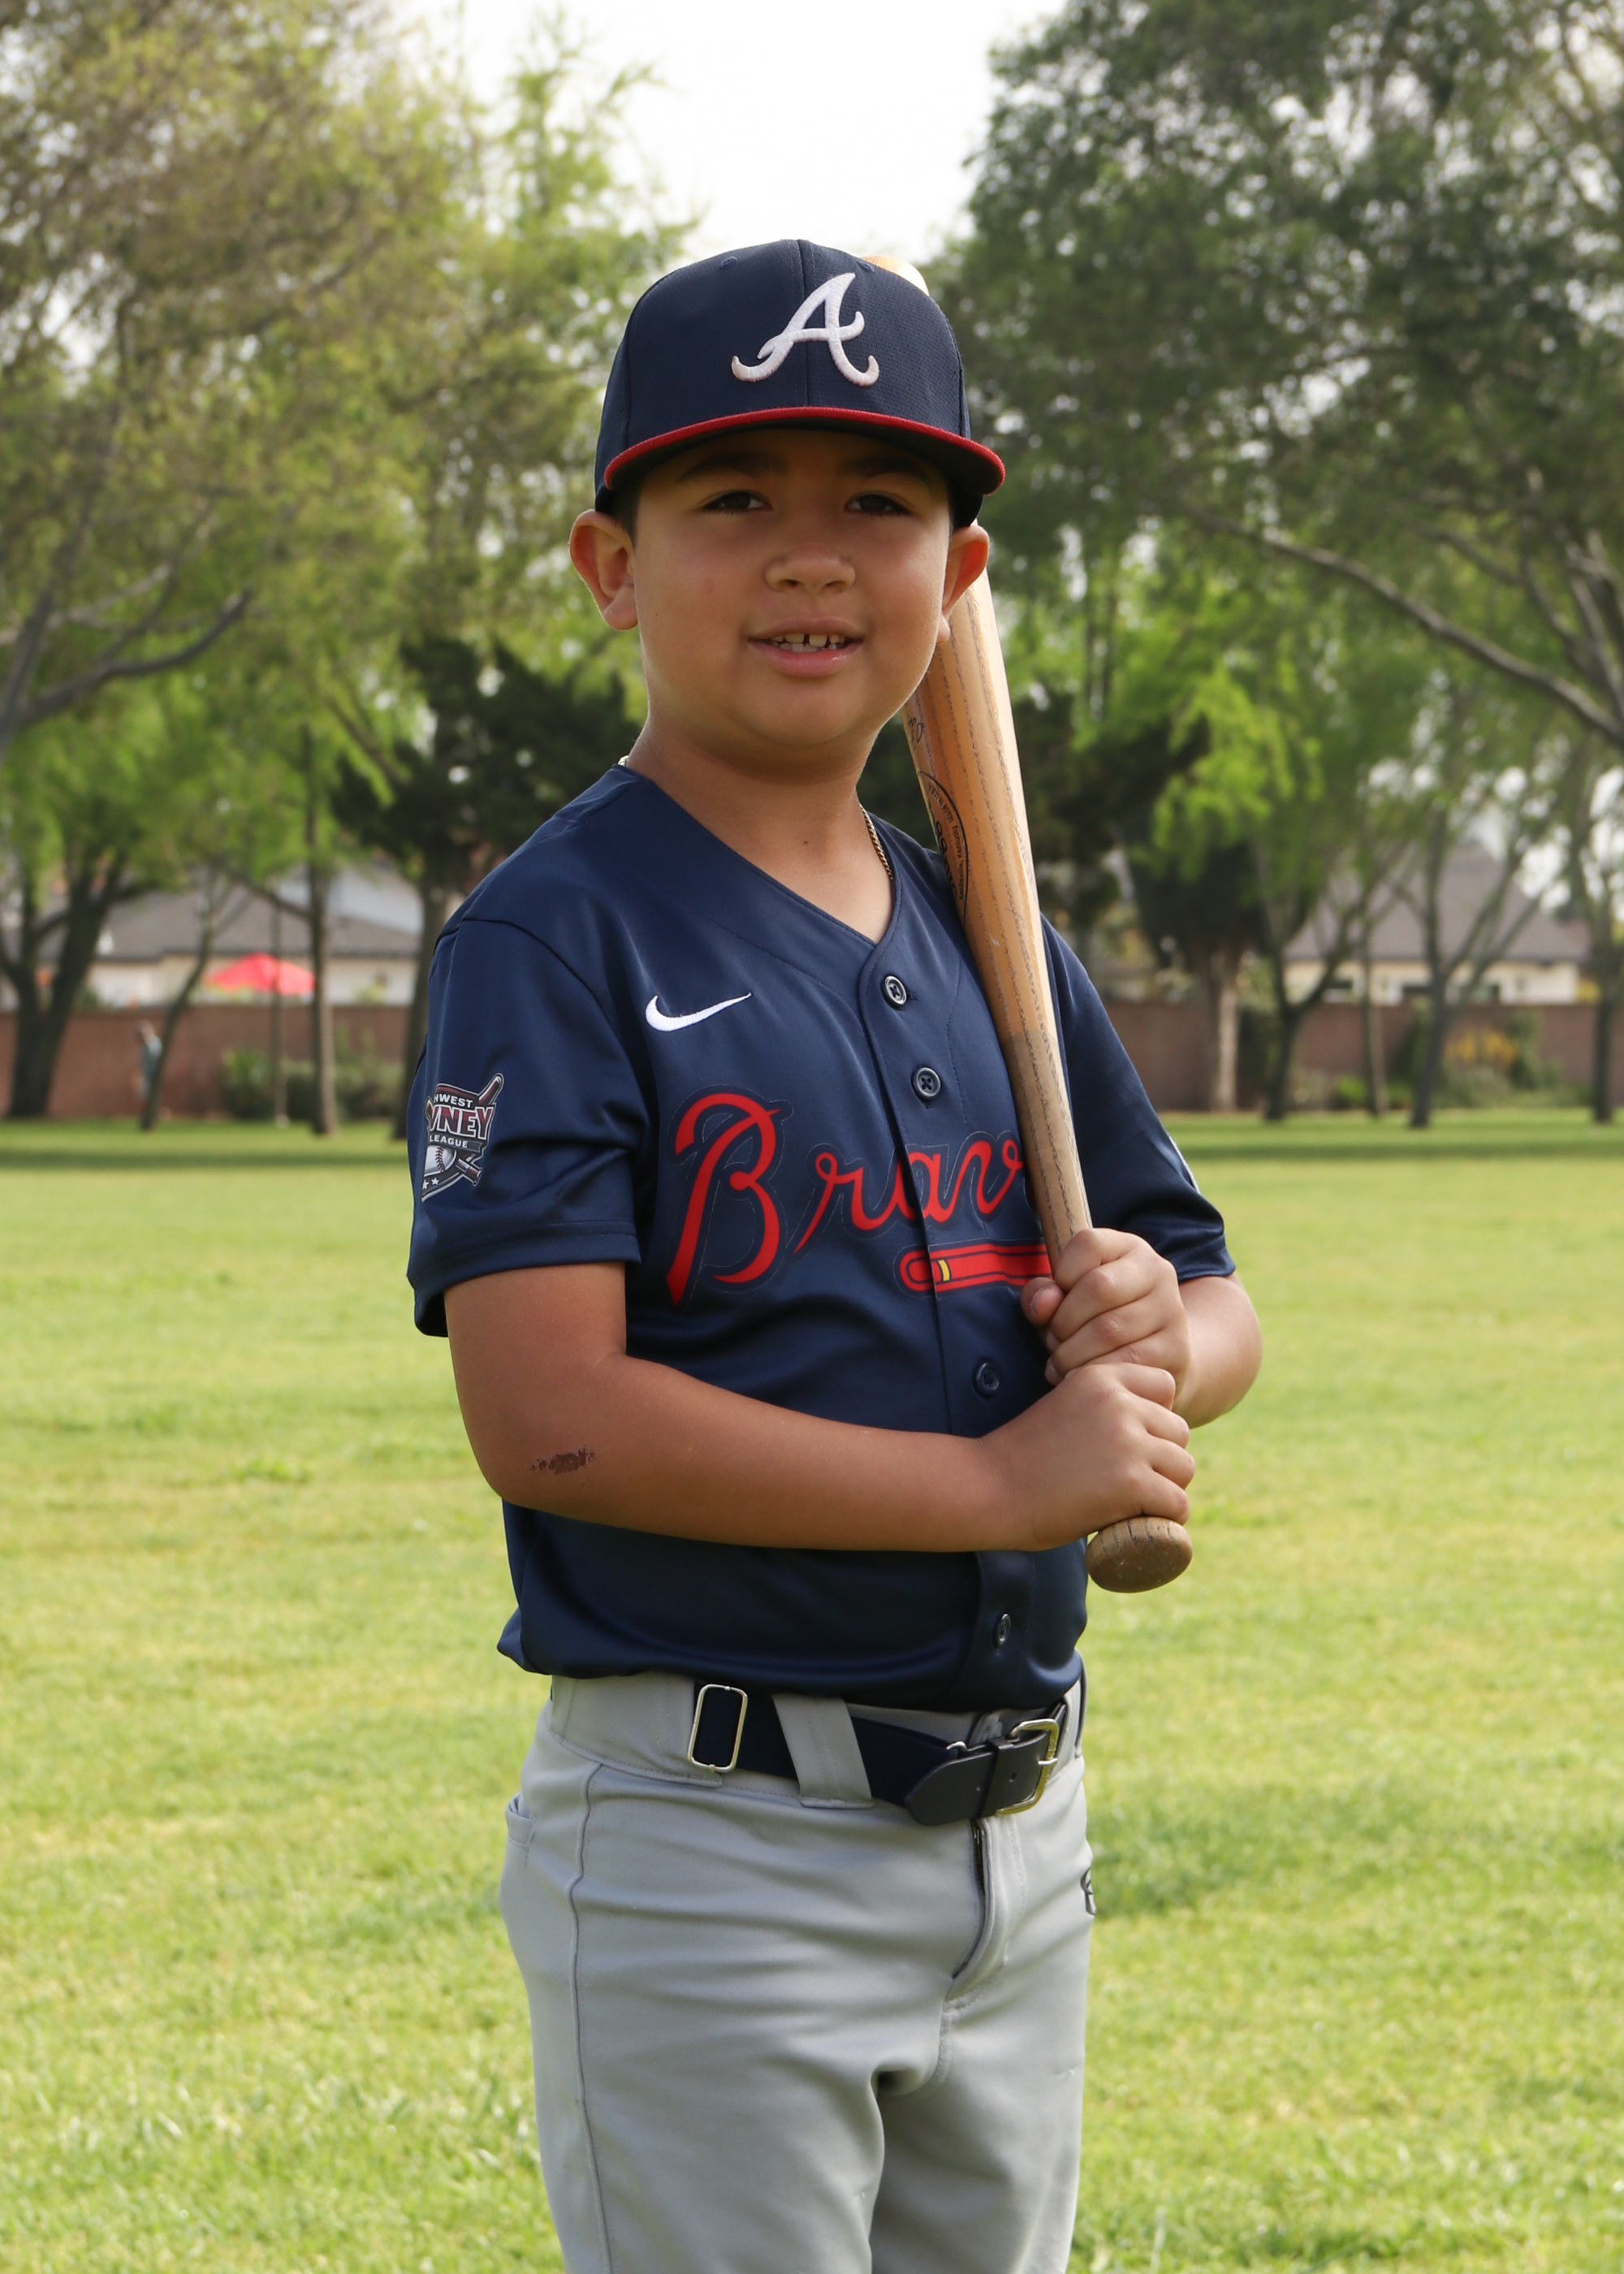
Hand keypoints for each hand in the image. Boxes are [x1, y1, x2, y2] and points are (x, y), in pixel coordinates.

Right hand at [981, 1362, 1193, 1551]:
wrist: (987, 1487)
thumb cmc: (1020, 1457)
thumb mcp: (1064, 1408)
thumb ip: (1102, 1409)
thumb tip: (1145, 1432)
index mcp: (1101, 1378)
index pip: (1164, 1386)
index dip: (1154, 1418)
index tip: (1131, 1444)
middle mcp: (1119, 1403)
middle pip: (1178, 1432)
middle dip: (1162, 1458)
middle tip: (1130, 1483)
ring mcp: (1127, 1442)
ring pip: (1183, 1468)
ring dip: (1166, 1489)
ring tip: (1134, 1505)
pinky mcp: (1131, 1482)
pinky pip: (1177, 1503)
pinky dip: (1166, 1520)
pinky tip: (1141, 1523)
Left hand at [1022, 1227, 1192, 1403]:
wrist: (1154, 1355)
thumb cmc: (1094, 1321)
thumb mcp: (1065, 1299)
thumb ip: (1043, 1294)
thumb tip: (1044, 1305)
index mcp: (1129, 1248)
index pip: (1088, 1243)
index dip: (1061, 1274)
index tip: (1056, 1301)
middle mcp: (1157, 1271)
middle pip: (1098, 1287)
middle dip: (1063, 1321)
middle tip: (1053, 1343)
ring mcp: (1171, 1310)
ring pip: (1109, 1330)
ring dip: (1072, 1354)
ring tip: (1060, 1364)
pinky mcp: (1176, 1349)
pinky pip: (1125, 1362)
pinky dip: (1093, 1373)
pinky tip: (1080, 1377)